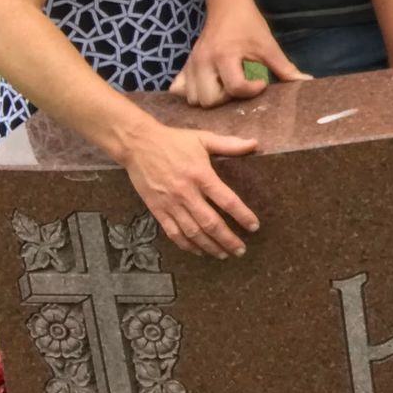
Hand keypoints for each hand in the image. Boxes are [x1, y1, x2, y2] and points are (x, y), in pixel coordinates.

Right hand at [118, 122, 260, 257]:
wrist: (137, 145)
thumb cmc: (173, 141)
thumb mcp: (203, 138)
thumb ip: (230, 145)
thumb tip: (255, 144)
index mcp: (200, 175)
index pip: (226, 200)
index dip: (242, 215)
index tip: (254, 227)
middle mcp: (186, 193)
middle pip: (210, 223)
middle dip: (227, 239)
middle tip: (241, 250)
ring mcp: (170, 203)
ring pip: (192, 232)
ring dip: (209, 246)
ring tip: (224, 254)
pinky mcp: (157, 210)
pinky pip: (173, 232)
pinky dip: (186, 245)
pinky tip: (198, 251)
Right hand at [171, 1, 307, 106]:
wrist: (227, 4)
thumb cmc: (248, 24)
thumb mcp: (268, 45)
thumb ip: (285, 67)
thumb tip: (306, 82)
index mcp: (225, 56)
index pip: (235, 87)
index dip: (252, 90)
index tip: (261, 82)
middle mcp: (203, 62)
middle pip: (209, 100)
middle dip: (227, 99)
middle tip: (240, 86)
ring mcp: (191, 65)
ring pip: (193, 99)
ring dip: (211, 98)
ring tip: (225, 86)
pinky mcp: (185, 66)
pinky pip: (178, 90)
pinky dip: (192, 93)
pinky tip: (208, 87)